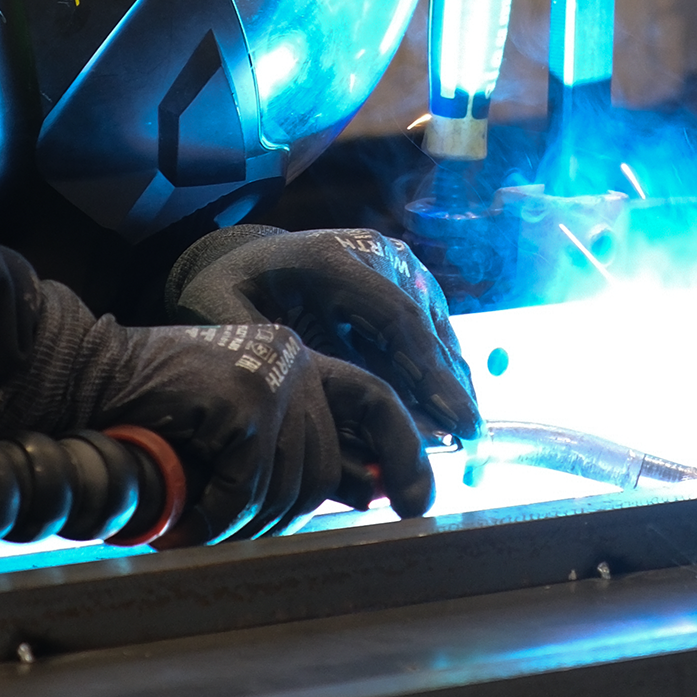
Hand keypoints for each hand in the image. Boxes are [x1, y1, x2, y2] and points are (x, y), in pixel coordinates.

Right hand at [107, 322, 432, 542]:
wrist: (88, 376)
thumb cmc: (154, 405)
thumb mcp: (238, 420)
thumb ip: (295, 442)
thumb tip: (368, 491)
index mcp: (296, 359)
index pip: (376, 401)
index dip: (403, 452)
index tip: (419, 501)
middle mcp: (293, 359)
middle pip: (324, 466)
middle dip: (282, 513)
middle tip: (230, 526)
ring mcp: (271, 377)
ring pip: (288, 487)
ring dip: (241, 521)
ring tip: (197, 520)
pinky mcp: (243, 400)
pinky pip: (248, 490)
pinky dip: (215, 517)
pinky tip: (183, 521)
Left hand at [166, 227, 480, 439]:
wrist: (247, 255)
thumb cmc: (232, 290)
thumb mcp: (225, 315)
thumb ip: (262, 356)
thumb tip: (309, 415)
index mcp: (330, 261)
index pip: (396, 319)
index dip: (430, 374)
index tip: (457, 420)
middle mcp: (374, 254)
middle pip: (425, 327)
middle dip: (450, 387)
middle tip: (471, 441)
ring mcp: (395, 263)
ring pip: (436, 329)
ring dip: (451, 381)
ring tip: (466, 436)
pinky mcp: (406, 278)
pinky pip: (431, 328)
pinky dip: (440, 369)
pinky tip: (447, 411)